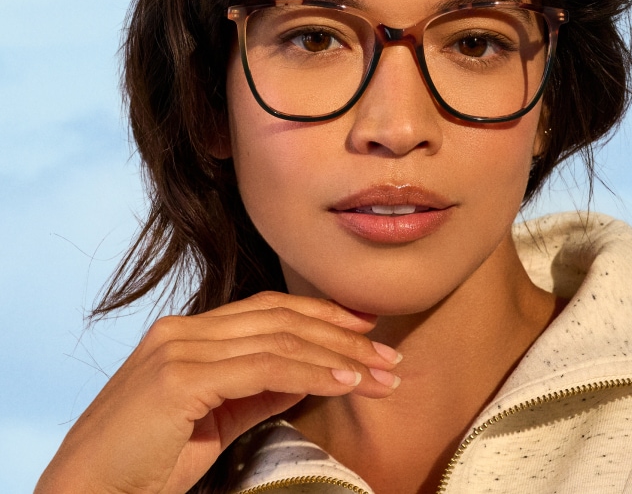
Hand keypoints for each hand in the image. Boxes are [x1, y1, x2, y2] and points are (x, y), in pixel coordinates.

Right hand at [35, 291, 401, 493]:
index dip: (323, 315)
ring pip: (280, 340)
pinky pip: (264, 368)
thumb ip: (257, 390)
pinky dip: (311, 372)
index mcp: (188, 333)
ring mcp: (179, 348)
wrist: (87, 492)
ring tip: (381, 373)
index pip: (270, 310)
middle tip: (389, 357)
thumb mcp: (216, 418)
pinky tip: (345, 381)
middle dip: (343, 336)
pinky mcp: (180, 376)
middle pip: (282, 319)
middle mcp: (183, 330)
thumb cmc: (148, 463)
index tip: (368, 329)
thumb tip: (308, 374)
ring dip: (340, 356)